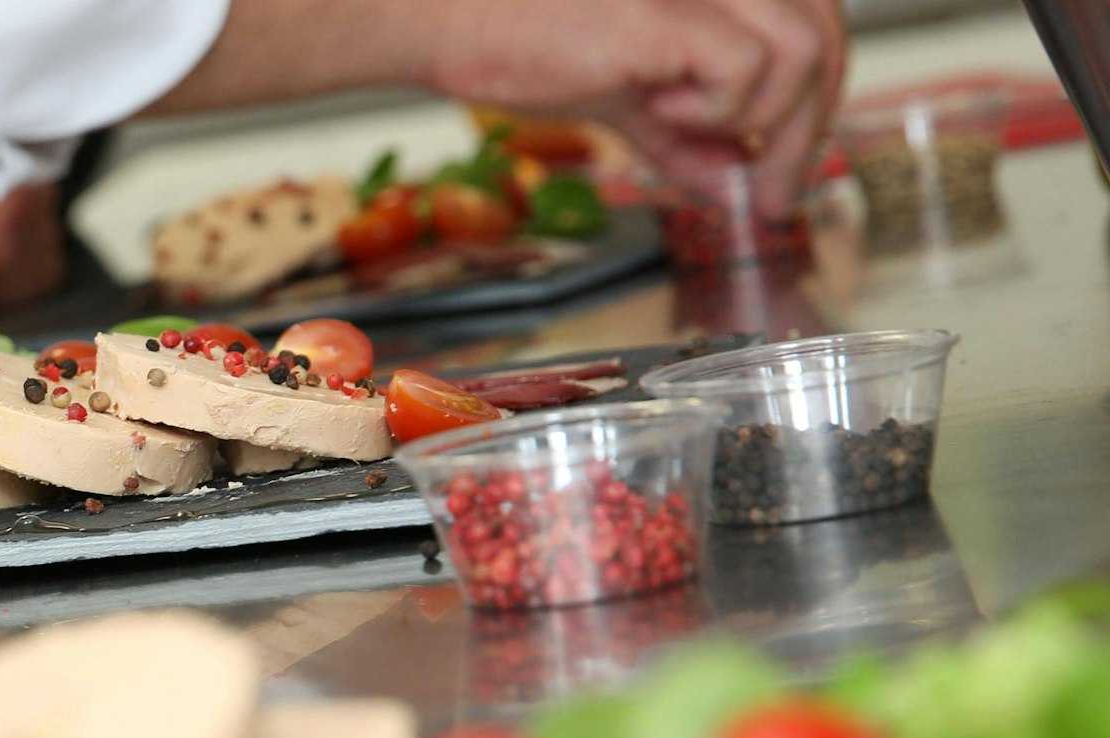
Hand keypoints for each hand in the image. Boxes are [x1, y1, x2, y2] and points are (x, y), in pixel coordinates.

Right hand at [430, 0, 844, 211]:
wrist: (443, 19)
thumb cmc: (512, 33)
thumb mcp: (621, 91)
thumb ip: (682, 132)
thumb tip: (730, 181)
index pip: (813, 19)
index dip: (815, 97)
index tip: (785, 166)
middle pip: (824, 33)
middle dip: (808, 126)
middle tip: (777, 190)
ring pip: (804, 52)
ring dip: (769, 125)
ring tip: (707, 147)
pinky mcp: (669, 10)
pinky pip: (749, 71)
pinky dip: (719, 111)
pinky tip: (660, 108)